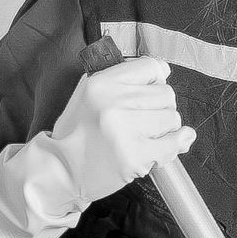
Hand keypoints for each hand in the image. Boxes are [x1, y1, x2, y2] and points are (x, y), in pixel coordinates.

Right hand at [50, 57, 194, 205]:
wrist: (63, 170)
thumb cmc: (78, 133)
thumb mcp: (89, 93)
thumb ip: (124, 80)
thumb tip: (165, 71)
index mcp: (102, 83)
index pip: (151, 67)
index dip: (156, 81)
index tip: (149, 93)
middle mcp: (113, 102)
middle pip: (166, 94)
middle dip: (161, 109)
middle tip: (144, 122)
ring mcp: (125, 130)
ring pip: (172, 118)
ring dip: (165, 130)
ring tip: (145, 138)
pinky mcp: (135, 156)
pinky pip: (172, 144)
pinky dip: (174, 146)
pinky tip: (163, 147)